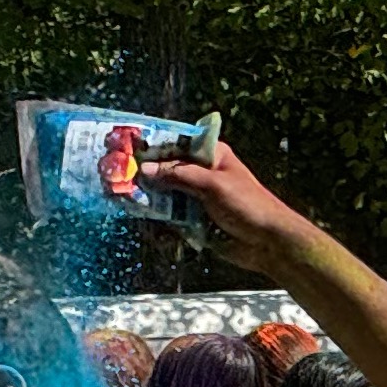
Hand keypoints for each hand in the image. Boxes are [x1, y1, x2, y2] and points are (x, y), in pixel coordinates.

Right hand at [138, 142, 311, 278]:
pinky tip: (142, 216)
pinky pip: (172, 216)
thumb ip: (179, 175)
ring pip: (165, 193)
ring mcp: (198, 196)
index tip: (124, 145)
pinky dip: (159, 217)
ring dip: (147, 196)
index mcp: (210, 154)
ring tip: (122, 196)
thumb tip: (146, 169)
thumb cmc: (249, 206)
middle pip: (165, 168)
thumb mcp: (213, 184)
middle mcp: (202, 172)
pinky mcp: (197, 219)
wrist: (270, 244)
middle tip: (117, 174)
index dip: (150, 144)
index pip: (174, 142)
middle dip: (143, 172)